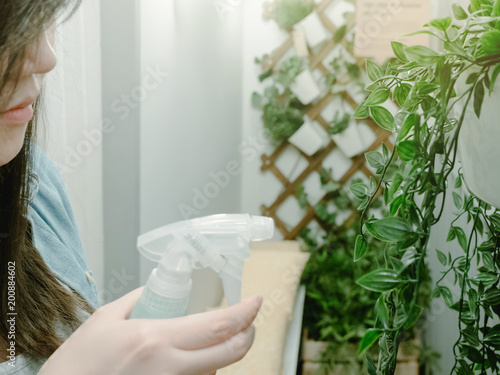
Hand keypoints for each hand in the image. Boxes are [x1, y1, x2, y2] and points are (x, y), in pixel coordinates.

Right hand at [38, 287, 262, 374]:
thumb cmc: (77, 363)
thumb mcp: (105, 319)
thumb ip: (138, 300)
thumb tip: (159, 291)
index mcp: (154, 339)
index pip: (216, 325)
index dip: (244, 313)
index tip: (256, 302)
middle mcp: (168, 368)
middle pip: (228, 353)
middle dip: (247, 336)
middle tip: (249, 324)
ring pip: (215, 372)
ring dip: (221, 355)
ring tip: (210, 342)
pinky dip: (203, 371)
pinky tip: (190, 361)